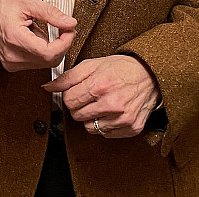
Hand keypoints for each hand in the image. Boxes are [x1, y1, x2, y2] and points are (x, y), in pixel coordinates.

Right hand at [0, 0, 75, 71]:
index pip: (49, 53)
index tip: (69, 30)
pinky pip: (36, 63)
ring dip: (50, 47)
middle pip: (50, 60)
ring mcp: (12, 63)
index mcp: (15, 39)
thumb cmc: (2, 6)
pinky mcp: (12, 65)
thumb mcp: (29, 2)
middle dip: (61, 44)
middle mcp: (13, 56)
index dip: (65, 43)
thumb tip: (71, 23)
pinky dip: (41, 51)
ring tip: (38, 30)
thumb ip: (51, 14)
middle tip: (62, 28)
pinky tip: (32, 38)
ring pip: (45, 63)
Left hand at [45, 54, 160, 138]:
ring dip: (90, 117)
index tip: (77, 91)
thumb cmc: (121, 68)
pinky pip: (105, 134)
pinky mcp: (131, 128)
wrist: (150, 76)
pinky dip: (104, 124)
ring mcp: (122, 119)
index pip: (68, 100)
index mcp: (99, 86)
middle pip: (77, 115)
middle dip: (79, 106)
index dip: (70, 95)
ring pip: (89, 127)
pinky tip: (110, 112)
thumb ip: (68, 77)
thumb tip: (48, 87)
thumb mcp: (92, 65)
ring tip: (100, 104)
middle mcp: (111, 104)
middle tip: (89, 97)